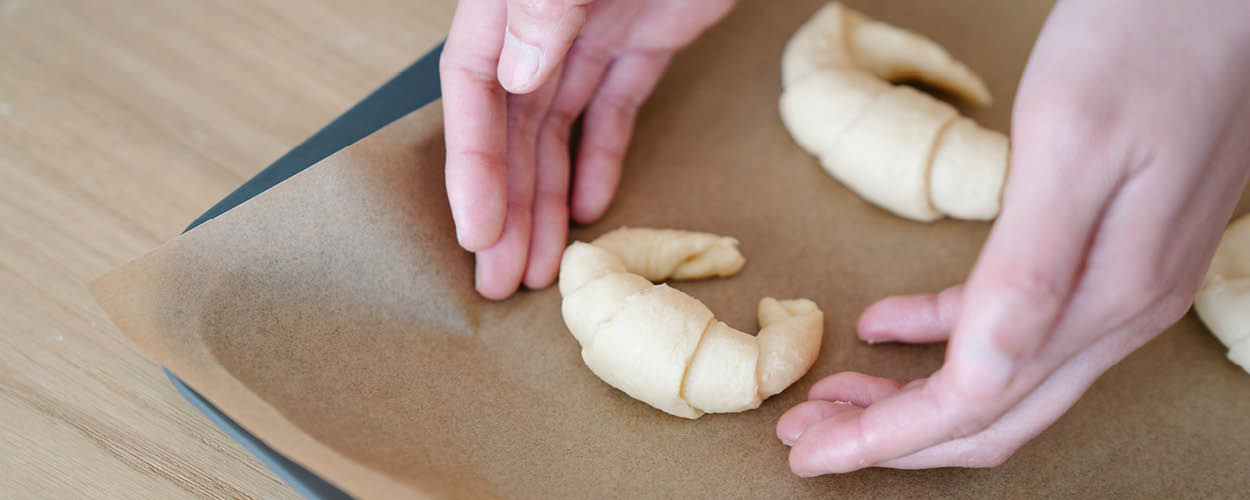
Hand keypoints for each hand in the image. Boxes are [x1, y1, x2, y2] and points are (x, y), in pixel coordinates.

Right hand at [441, 0, 734, 298]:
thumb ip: (544, 6)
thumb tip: (517, 75)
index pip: (473, 86)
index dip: (471, 163)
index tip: (480, 232)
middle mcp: (543, 20)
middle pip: (512, 125)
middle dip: (507, 207)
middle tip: (500, 280)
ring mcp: (595, 28)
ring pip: (562, 128)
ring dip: (548, 199)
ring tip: (540, 267)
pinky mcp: (649, 32)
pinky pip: (617, 105)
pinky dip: (603, 157)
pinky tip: (591, 208)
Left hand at [777, 0, 1249, 474]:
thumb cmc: (1146, 39)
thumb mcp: (1070, 144)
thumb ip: (1030, 269)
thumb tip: (981, 373)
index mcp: (1105, 295)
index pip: (976, 403)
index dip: (885, 438)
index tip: (807, 451)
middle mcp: (1120, 309)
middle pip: (989, 413)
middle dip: (889, 434)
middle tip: (804, 435)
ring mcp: (1122, 284)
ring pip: (1001, 376)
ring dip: (913, 394)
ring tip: (837, 392)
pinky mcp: (1111, 250)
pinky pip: (1019, 321)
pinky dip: (945, 332)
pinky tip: (890, 323)